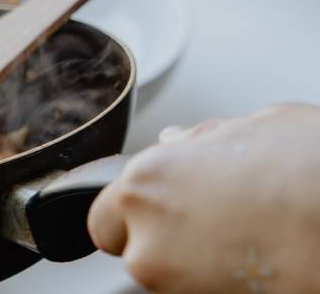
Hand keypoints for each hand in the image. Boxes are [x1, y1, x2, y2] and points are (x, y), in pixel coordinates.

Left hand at [88, 103, 319, 292]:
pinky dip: (213, 280)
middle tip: (203, 222)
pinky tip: (251, 258)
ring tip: (241, 237)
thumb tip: (178, 141)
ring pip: (164, 275)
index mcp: (145, 182)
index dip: (134, 210)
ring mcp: (172, 281)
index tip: (159, 206)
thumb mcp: (256, 127)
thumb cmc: (310, 170)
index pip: (105, 212)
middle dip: (156, 238)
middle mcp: (146, 235)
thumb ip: (201, 139)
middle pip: (130, 248)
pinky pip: (194, 290)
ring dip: (189, 261)